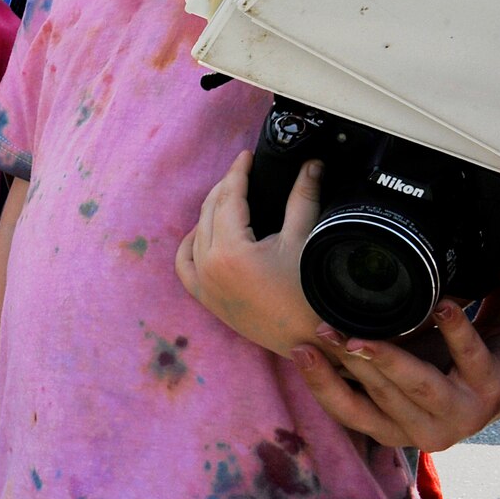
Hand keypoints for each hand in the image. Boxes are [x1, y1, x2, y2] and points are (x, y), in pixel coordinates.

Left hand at [176, 151, 325, 354]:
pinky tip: (202, 233)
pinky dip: (191, 245)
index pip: (228, 198)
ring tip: (230, 197)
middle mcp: (208, 267)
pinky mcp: (207, 300)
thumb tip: (310, 165)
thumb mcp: (305, 240)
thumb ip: (303, 198)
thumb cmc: (313, 293)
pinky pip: (185, 265)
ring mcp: (204, 285)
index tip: (247, 156)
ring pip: (197, 234)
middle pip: (210, 212)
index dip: (238, 172)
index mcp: (230, 251)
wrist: (314, 342)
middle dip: (226, 188)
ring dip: (210, 212)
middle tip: (243, 173)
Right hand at [286, 302, 499, 450]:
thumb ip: (360, 366)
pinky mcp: (495, 388)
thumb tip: (304, 335)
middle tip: (323, 327)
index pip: (350, 412)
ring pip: (420, 385)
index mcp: (397, 431)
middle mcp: (430, 433)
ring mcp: (466, 414)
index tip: (299, 349)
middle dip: (349, 360)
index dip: (322, 383)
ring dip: (388, 358)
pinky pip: (470, 355)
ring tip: (362, 336)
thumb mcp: (394, 373)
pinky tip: (442, 306)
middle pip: (381, 394)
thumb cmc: (436, 368)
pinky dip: (455, 329)